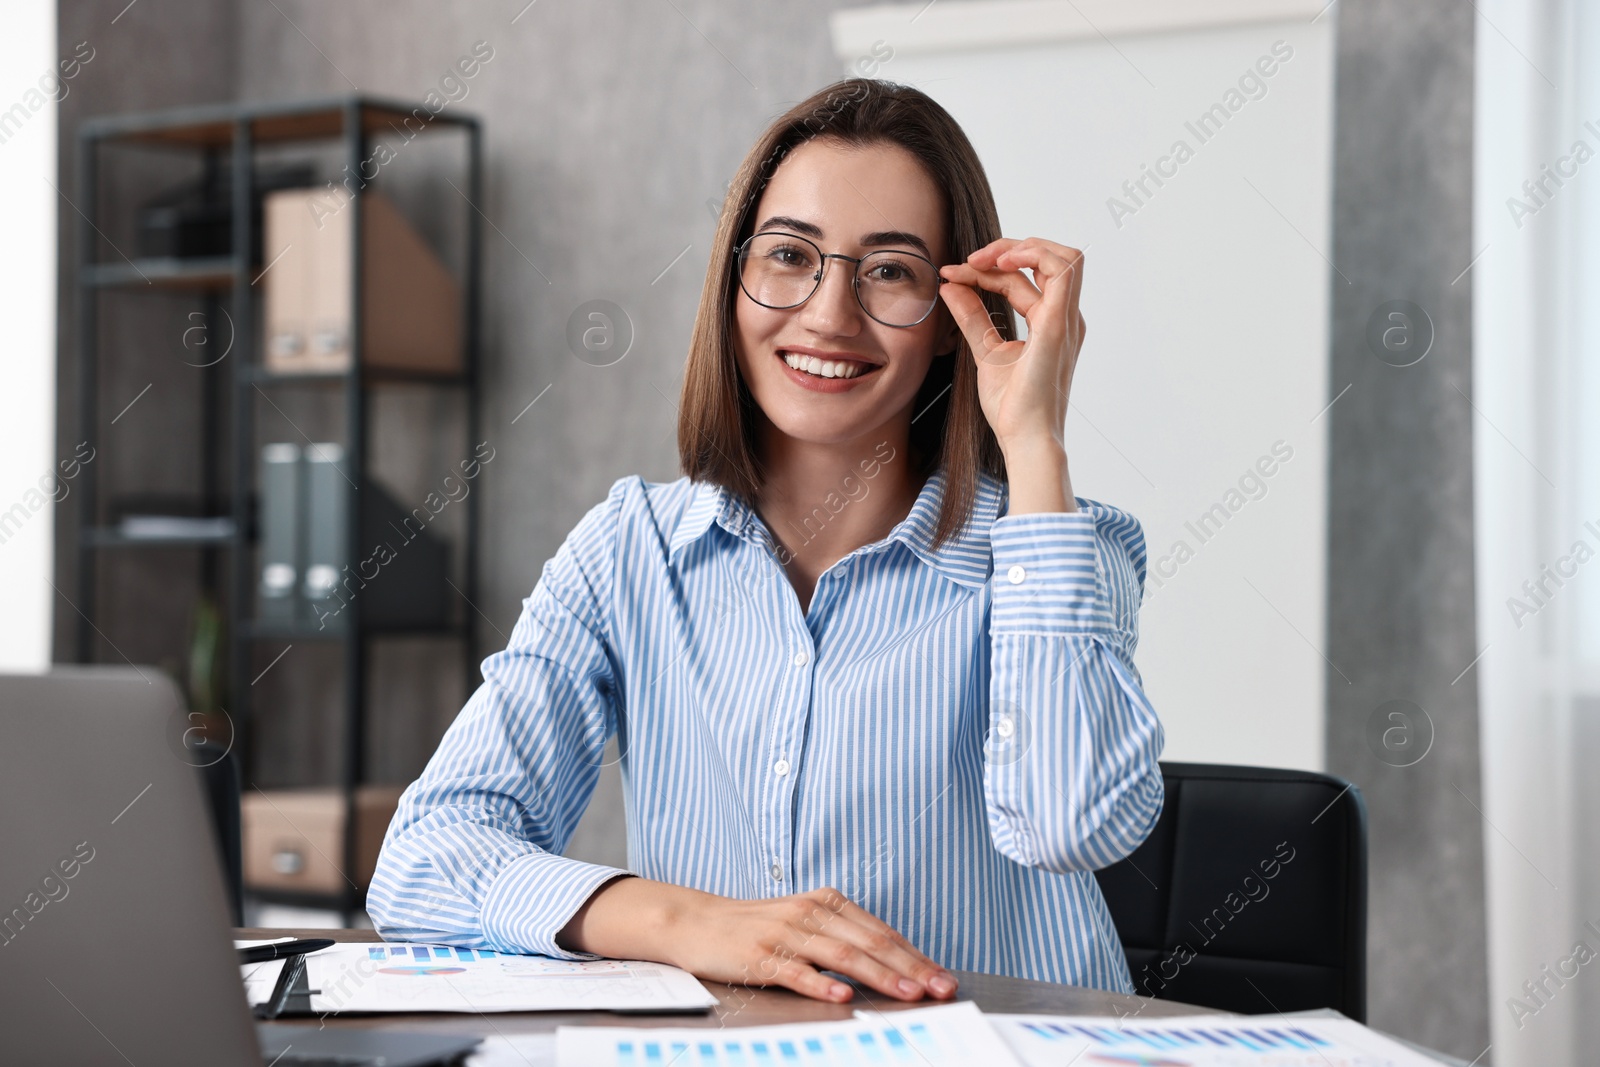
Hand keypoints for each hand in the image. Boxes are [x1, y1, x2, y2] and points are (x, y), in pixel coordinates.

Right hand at [558, 876, 958, 1003]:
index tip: (944, 977)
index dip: (916, 955)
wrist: (697, 922)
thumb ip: (844, 939)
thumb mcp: (806, 922)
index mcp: (827, 903)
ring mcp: (785, 933)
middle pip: (870, 942)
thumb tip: (896, 964)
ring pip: (841, 955)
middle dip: (911, 967)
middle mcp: (810, 913)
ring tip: (906, 993)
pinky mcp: (760, 955)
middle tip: (940, 989)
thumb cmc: (757, 927)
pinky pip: (796, 970)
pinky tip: (842, 994)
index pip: (882, 932)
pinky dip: (821, 983)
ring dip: (879, 975)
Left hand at [937, 238, 1086, 454]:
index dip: (985, 270)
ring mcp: (1066, 321)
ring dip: (1020, 247)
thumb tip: (950, 286)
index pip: (1021, 280)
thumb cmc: (1012, 407)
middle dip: (1003, 251)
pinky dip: (1033, 255)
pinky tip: (998, 263)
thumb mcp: (985, 351)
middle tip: (964, 263)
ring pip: (1063, 257)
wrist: (1024, 439)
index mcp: (1051, 323)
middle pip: (1043, 261)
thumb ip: (972, 317)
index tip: (951, 275)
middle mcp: (1064, 318)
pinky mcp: (1060, 326)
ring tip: (981, 259)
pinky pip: (1063, 270)